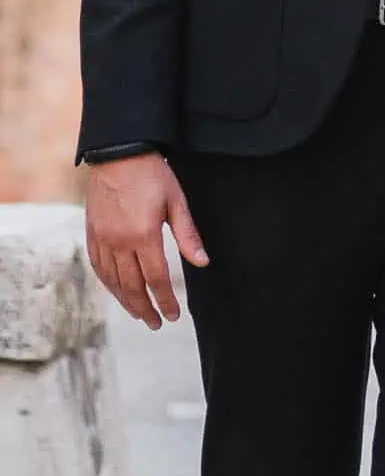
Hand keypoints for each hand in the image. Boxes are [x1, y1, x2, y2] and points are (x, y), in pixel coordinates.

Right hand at [85, 153, 208, 329]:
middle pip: (133, 286)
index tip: (173, 316)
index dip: (166, 300)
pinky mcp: (92, 233)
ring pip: (113, 281)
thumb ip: (187, 235)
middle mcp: (120, 243)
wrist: (118, 152)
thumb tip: (202, 262)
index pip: (156, 279)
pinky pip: (98, 267)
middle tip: (157, 323)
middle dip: (146, 308)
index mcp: (144, 236)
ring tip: (139, 313)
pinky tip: (116, 291)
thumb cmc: (153, 173)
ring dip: (126, 301)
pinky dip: (108, 284)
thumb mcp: (176, 201)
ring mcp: (103, 239)